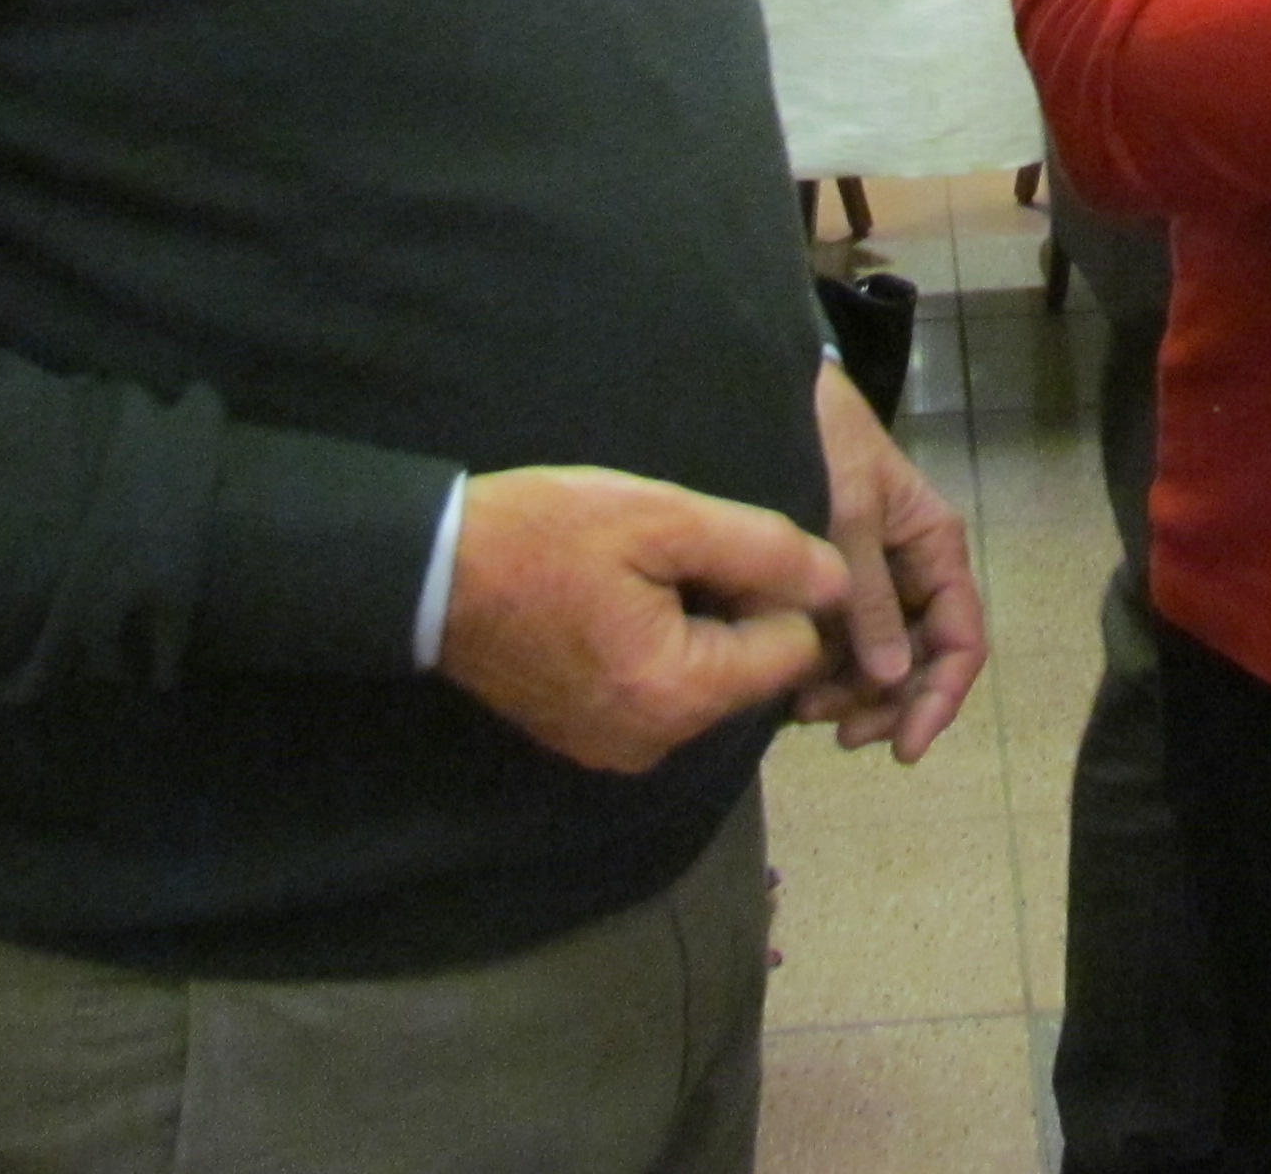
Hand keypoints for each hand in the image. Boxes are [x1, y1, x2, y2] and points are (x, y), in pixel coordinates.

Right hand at [436, 466, 845, 774]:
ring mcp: (618, 750)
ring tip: (641, 576)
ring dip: (698, 631)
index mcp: (680, 691)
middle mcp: (657, 742)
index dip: (780, 590)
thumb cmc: (545, 534)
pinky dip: (660, 654)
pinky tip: (617, 607)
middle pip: (751, 673)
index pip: (794, 651)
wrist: (430, 574)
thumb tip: (840, 581)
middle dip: (738, 612)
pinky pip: (663, 699)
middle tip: (680, 554)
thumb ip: (761, 551)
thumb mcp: (662, 518)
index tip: (730, 548)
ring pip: (709, 684)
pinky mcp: (591, 742)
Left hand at [789, 361, 987, 763]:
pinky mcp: (833, 584)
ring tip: (806, 713)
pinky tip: (795, 690)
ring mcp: (874, 579)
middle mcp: (912, 570)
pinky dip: (827, 672)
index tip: (904, 746)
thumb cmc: (824, 442)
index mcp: (935, 546)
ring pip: (882, 660)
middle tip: (840, 733)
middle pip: (923, 661)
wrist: (771, 394)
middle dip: (888, 704)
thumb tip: (893, 678)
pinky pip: (843, 642)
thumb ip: (869, 596)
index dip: (940, 698)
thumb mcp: (849, 514)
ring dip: (853, 696)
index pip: (961, 639)